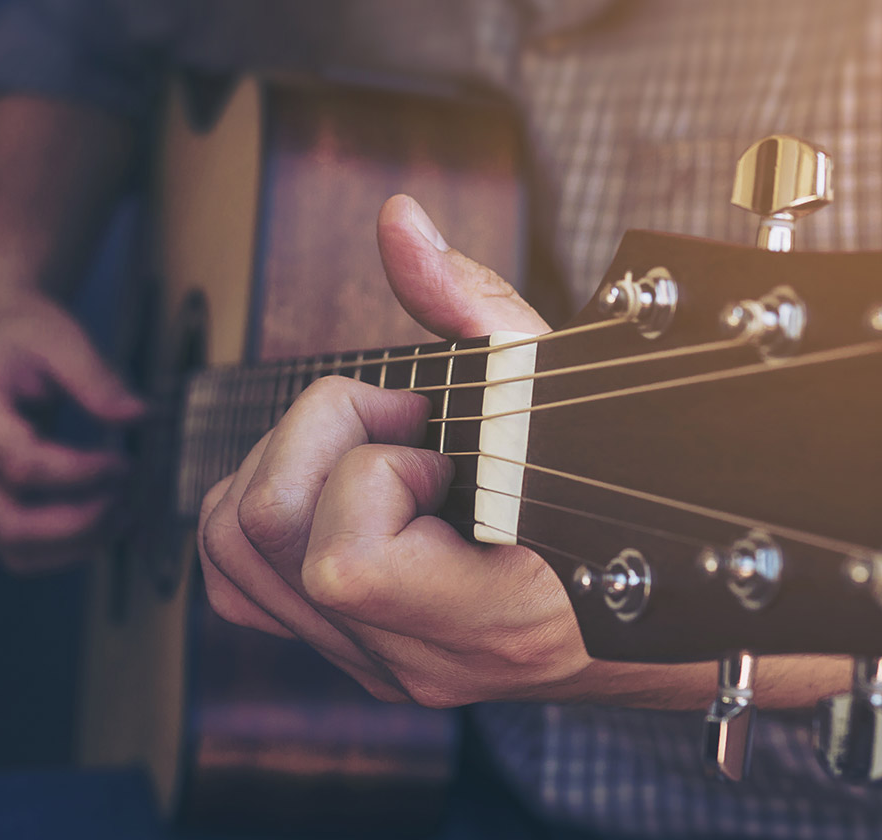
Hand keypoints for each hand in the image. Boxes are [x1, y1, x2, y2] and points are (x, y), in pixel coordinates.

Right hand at [0, 294, 145, 573]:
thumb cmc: (27, 335)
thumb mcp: (63, 339)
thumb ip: (98, 380)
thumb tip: (140, 417)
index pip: (20, 464)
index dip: (79, 474)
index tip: (125, 462)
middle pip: (8, 520)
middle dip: (77, 524)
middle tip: (128, 504)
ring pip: (12, 547)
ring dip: (74, 546)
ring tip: (125, 519)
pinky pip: (19, 548)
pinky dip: (65, 549)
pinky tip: (106, 527)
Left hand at [198, 195, 600, 705]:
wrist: (651, 601)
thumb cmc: (618, 486)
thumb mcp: (556, 386)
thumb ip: (471, 304)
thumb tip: (397, 220)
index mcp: (490, 618)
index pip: (345, 564)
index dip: (375, 471)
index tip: (439, 441)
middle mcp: (419, 658)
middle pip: (265, 529)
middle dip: (321, 435)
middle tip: (403, 421)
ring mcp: (377, 662)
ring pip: (230, 549)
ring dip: (288, 463)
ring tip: (375, 449)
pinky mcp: (351, 649)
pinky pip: (239, 579)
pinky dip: (263, 511)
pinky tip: (338, 483)